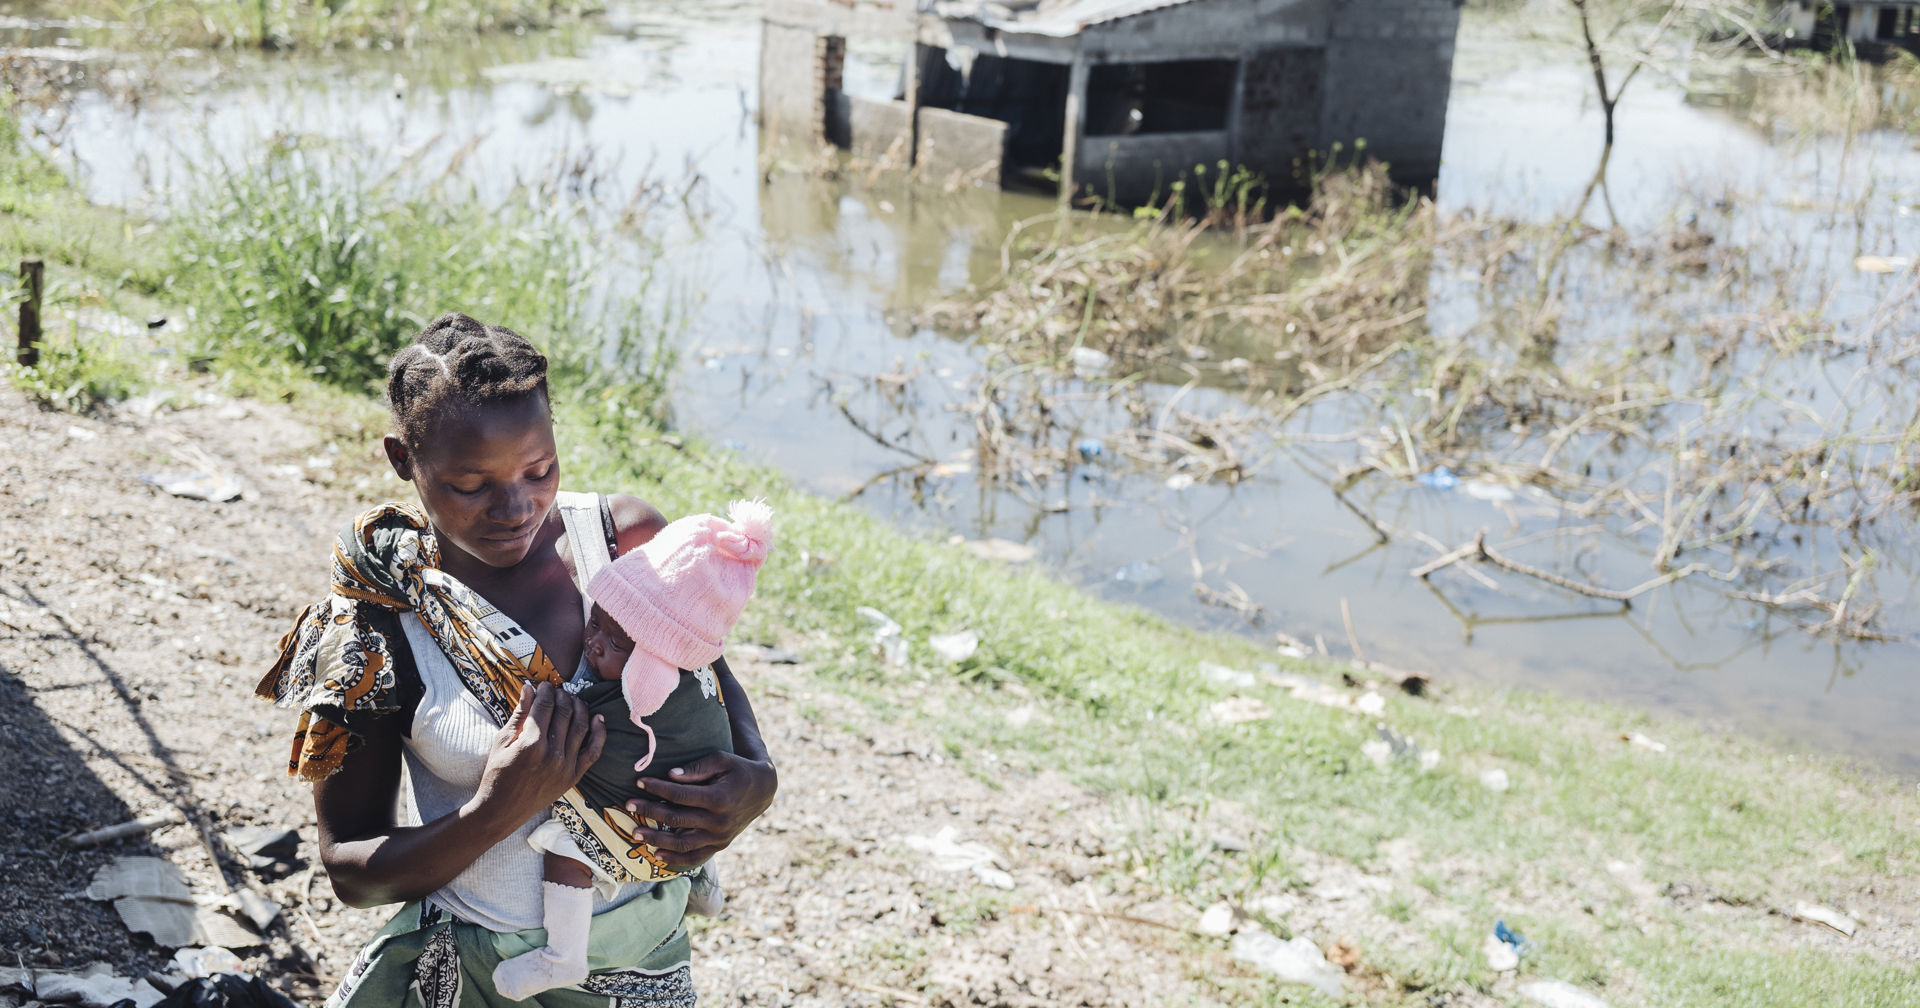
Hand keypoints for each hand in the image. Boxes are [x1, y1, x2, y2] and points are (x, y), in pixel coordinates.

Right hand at [471, 682, 605, 827]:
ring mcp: (566, 766)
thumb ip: (519, 714)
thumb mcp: (501, 741)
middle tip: (557, 691)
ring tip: (572, 700)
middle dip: (562, 696)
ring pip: (581, 726)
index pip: (545, 706)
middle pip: (565, 712)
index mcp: (531, 743)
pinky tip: (598, 718)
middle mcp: (552, 754)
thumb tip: (529, 688)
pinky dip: (599, 732)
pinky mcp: (574, 776)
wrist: (501, 811)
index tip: (543, 686)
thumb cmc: (497, 774)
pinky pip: (594, 751)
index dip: (545, 691)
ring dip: (579, 707)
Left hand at [623, 750, 777, 868]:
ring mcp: (720, 837)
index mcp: (720, 798)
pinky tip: (656, 855)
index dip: (658, 789)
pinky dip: (675, 859)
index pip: (681, 795)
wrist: (762, 790)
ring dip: (656, 839)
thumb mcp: (721, 760)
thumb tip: (669, 776)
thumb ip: (696, 769)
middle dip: (650, 811)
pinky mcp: (720, 845)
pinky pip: (695, 857)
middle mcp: (720, 821)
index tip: (639, 782)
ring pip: (682, 843)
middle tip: (627, 804)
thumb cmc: (737, 770)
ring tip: (635, 833)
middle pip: (677, 819)